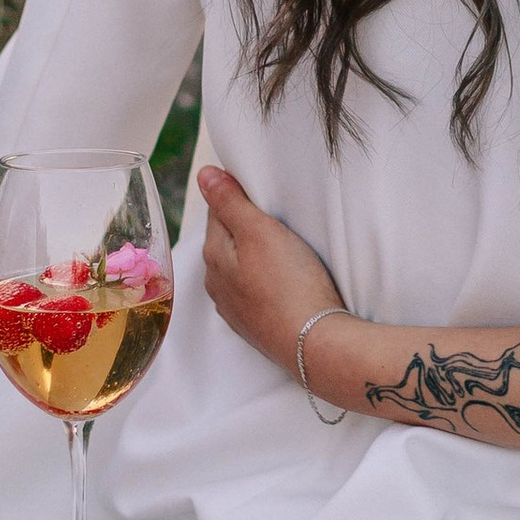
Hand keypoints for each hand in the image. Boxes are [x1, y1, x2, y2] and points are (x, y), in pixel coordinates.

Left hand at [198, 167, 350, 376]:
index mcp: (214, 256)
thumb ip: (231, 202)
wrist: (315, 344)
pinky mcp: (256, 325)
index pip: (218, 212)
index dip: (239, 197)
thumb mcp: (260, 232)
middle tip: (279, 219)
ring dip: (257, 256)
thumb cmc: (290, 285)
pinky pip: (256, 292)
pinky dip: (267, 281)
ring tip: (286, 250)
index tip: (263, 193)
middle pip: (228, 241)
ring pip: (242, 268)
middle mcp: (217, 284)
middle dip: (248, 227)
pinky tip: (286, 282)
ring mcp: (236, 308)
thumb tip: (204, 175)